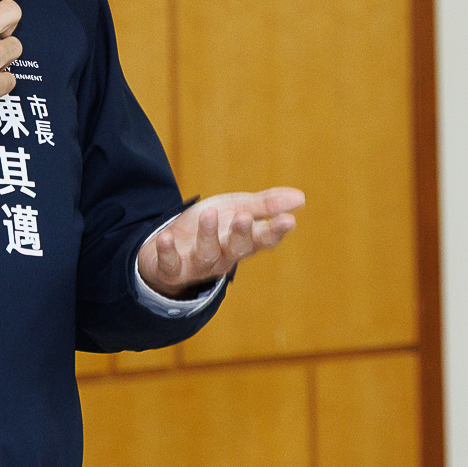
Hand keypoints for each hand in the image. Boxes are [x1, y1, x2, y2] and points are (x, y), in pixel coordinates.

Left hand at [137, 187, 304, 299]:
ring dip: (208, 236)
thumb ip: (266, 205)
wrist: (172, 247)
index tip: (288, 220)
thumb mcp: (238, 209)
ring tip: (208, 214)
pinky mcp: (173, 269)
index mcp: (243, 241)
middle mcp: (224, 256)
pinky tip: (165, 238)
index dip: (276, 230)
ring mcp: (199, 264)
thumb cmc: (212, 227)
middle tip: (244, 216)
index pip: (264, 238)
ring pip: (207, 255)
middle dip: (241, 234)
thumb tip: (301, 198)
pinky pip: (171, 265)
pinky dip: (168, 253)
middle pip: (237, 248)